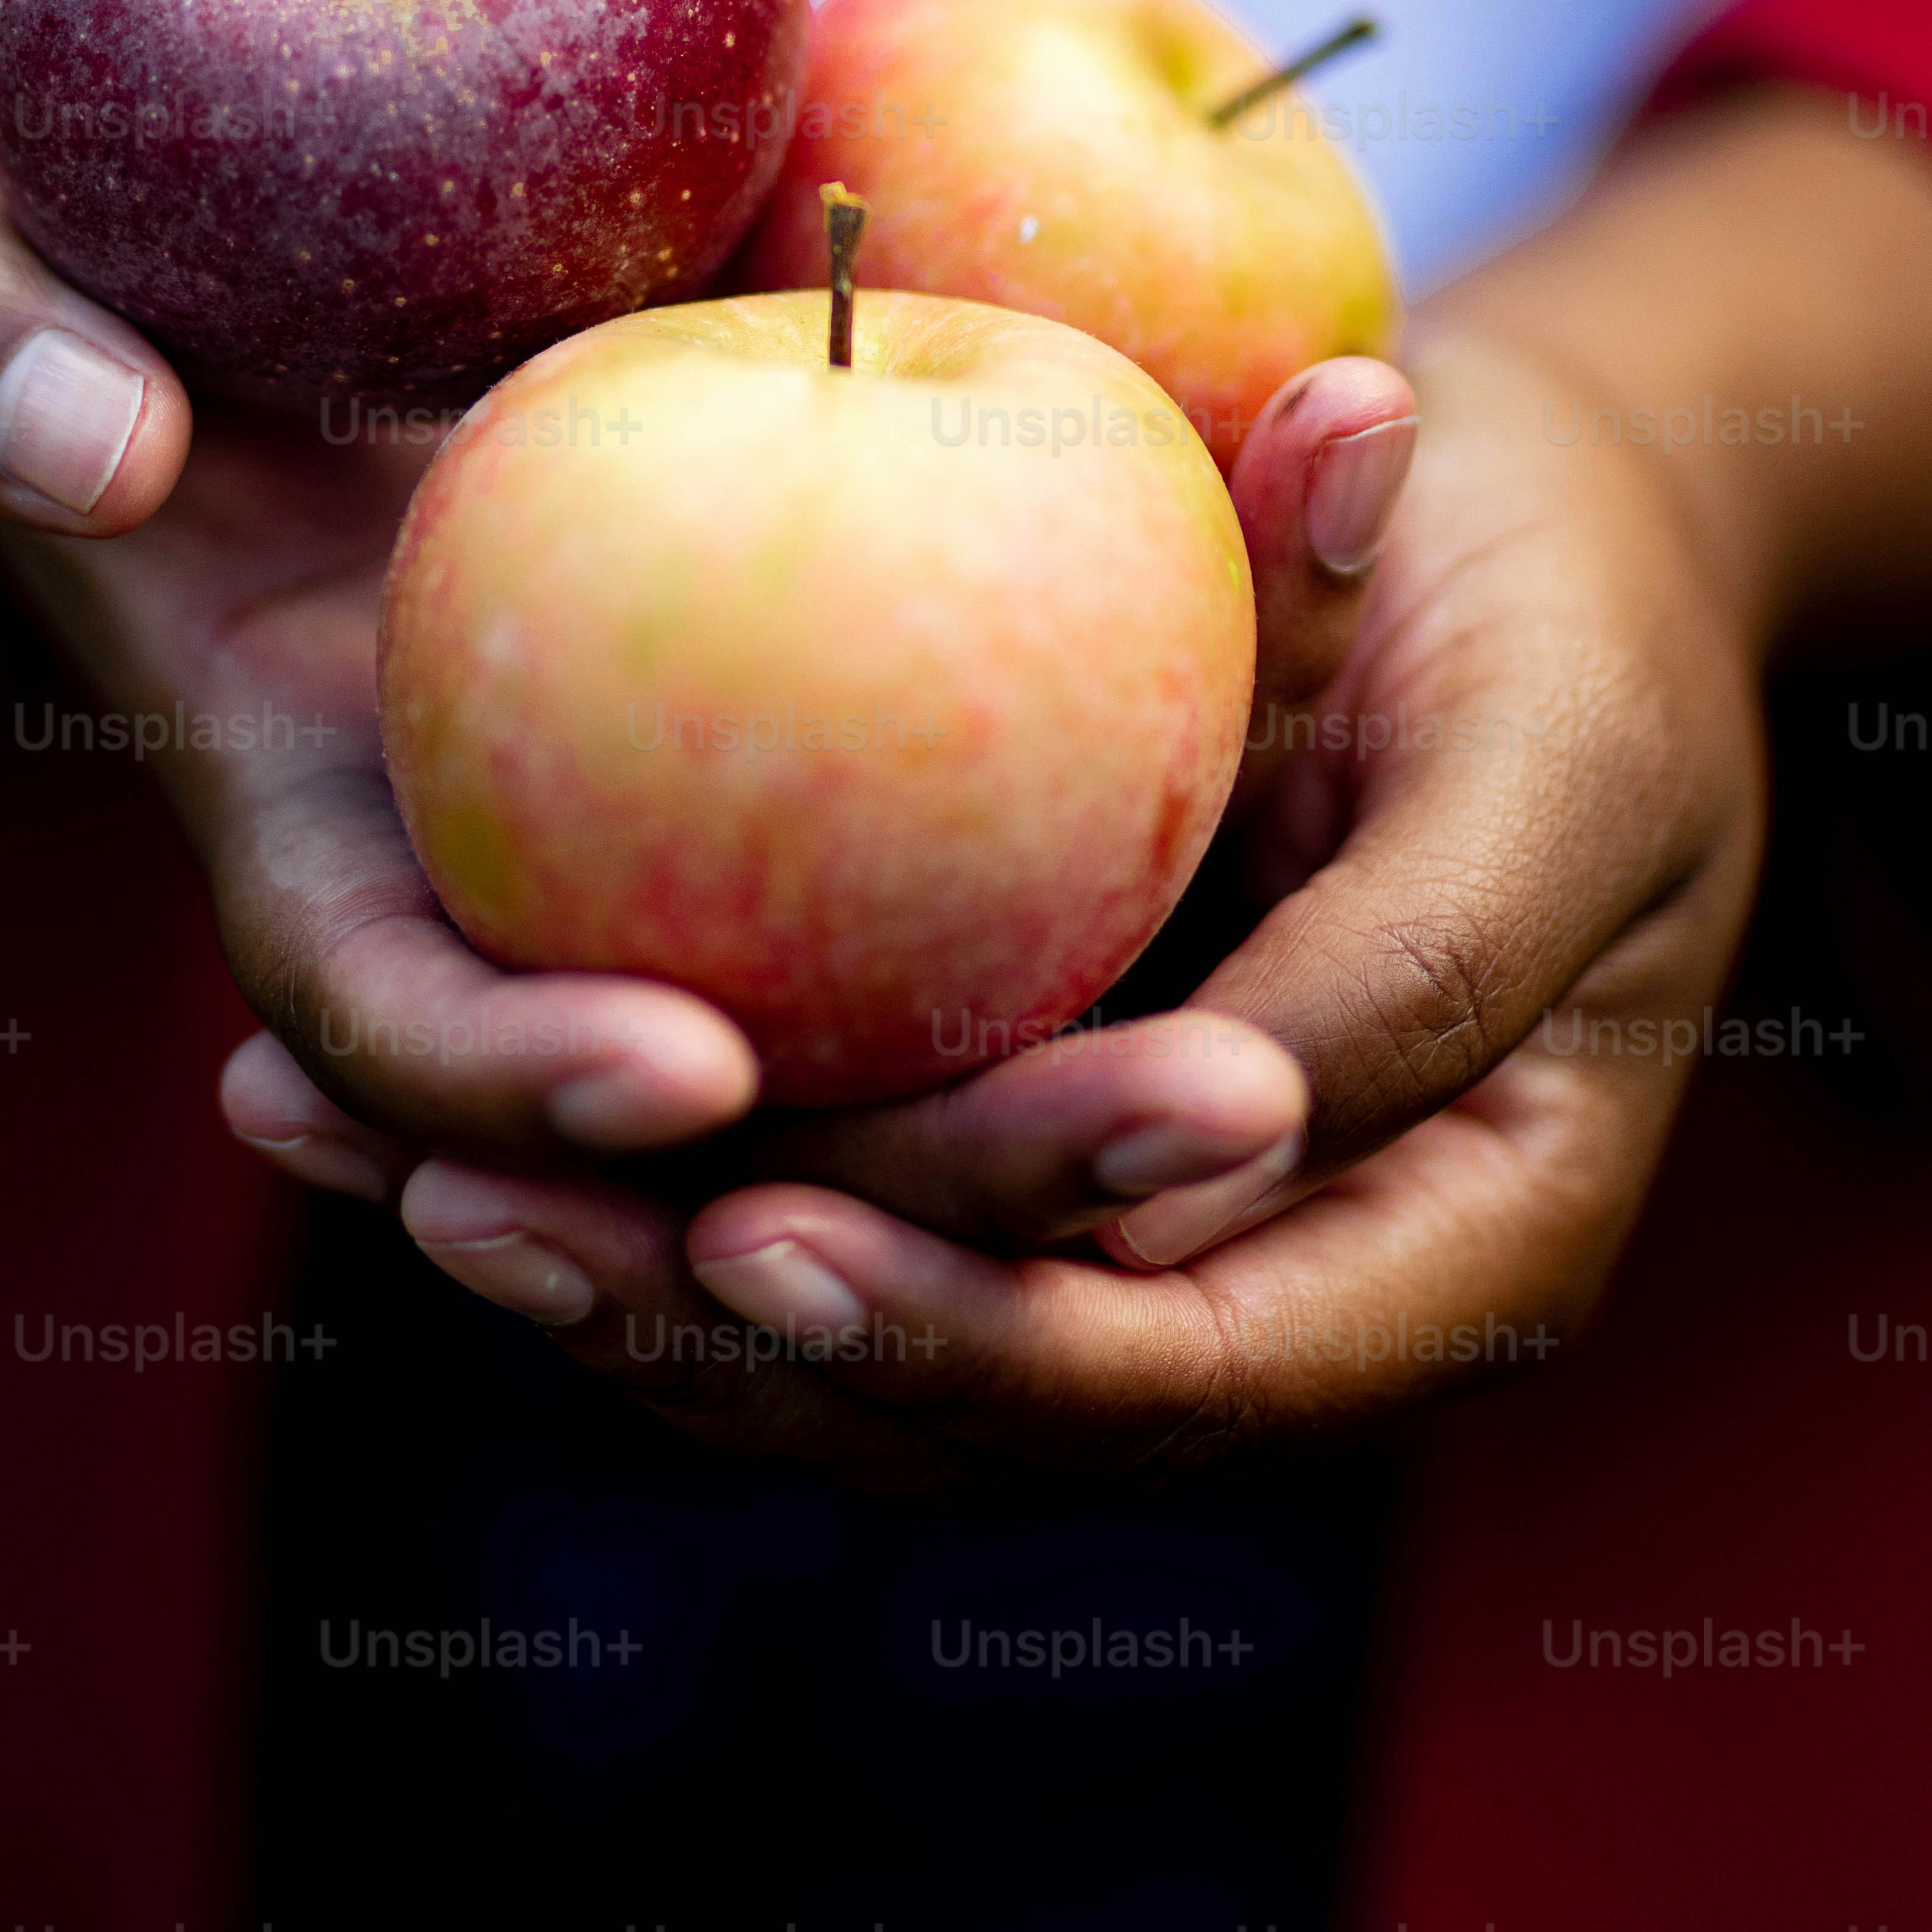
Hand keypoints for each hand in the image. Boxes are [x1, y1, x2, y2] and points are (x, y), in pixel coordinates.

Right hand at [0, 93, 1419, 1283]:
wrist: (204, 185)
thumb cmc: (45, 224)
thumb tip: (89, 439)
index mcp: (296, 811)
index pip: (404, 1017)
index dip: (525, 1080)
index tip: (699, 1073)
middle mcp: (491, 860)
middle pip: (698, 1109)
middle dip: (916, 1179)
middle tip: (1174, 1133)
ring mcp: (646, 809)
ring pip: (868, 1022)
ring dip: (1050, 1093)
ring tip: (1271, 1093)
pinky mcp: (779, 703)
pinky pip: (942, 821)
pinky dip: (1087, 861)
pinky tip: (1286, 836)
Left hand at [295, 321, 1763, 1489]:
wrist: (1491, 532)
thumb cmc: (1563, 604)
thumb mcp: (1543, 729)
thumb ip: (1413, 920)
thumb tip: (1232, 1089)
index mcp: (1443, 1240)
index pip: (1179, 1376)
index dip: (962, 1330)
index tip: (753, 1232)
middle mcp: (1249, 1274)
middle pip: (948, 1399)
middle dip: (698, 1327)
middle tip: (473, 1215)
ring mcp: (1086, 1207)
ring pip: (821, 1322)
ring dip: (590, 1257)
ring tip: (368, 1157)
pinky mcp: (962, 1103)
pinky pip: (779, 1170)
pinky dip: (594, 1137)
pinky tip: (378, 1077)